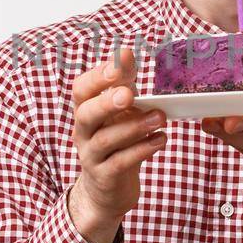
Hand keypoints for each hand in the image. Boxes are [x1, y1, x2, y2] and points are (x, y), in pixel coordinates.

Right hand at [68, 46, 166, 242]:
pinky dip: (142, 150)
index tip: (121, 60)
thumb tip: (126, 53)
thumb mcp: (117, 113)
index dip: (98, 75)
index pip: (81, 89)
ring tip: (160, 118)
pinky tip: (161, 140)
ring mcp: (91, 156)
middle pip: (86, 113)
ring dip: (134, 127)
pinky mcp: (105, 176)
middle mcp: (83, 132)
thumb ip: (121, 85)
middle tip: (130, 94)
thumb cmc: (115, 142)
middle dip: (107, 102)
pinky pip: (120, 163)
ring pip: (106, 139)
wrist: (106, 189)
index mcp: (86, 110)